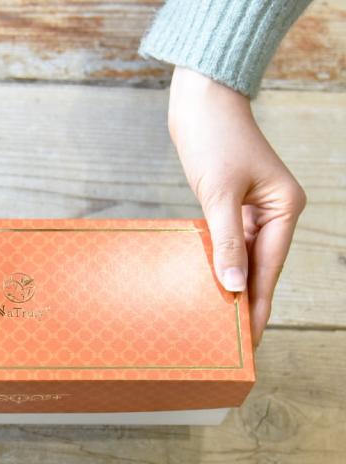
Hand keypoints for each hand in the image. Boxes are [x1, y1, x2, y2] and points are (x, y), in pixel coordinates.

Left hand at [168, 67, 305, 346]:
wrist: (200, 100)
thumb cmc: (214, 138)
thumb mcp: (220, 193)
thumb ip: (228, 242)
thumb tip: (234, 287)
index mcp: (284, 208)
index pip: (268, 269)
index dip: (256, 305)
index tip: (248, 340)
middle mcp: (274, 212)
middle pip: (260, 268)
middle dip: (246, 302)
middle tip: (233, 342)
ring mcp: (254, 210)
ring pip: (244, 258)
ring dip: (232, 286)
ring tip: (220, 321)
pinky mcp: (232, 206)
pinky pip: (229, 244)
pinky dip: (220, 264)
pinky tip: (210, 285)